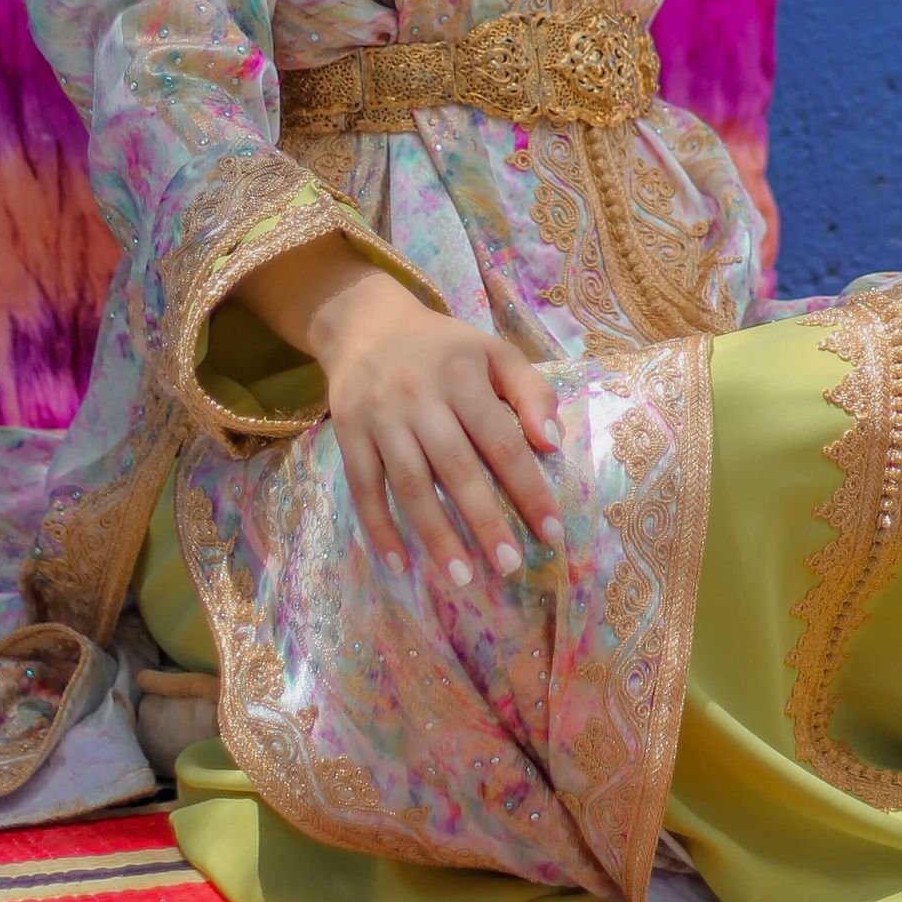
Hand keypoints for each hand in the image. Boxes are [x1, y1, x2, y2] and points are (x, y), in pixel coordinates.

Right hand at [311, 273, 557, 583]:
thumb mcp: (494, 352)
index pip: (502, 440)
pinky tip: (400, 562)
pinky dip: (379, 527)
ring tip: (462, 576)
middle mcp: (419, 397)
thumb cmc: (444, 348)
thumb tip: (552, 443)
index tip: (552, 531)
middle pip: (456, 468)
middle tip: (510, 565)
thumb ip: (531, 391)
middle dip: (485, 520)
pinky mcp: (349, 435)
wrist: (366, 324)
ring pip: (410, 484)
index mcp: (462, 375)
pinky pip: (363, 488)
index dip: (528, 488)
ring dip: (436, 534)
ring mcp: (380, 418)